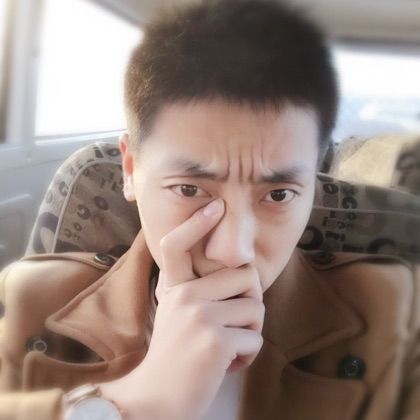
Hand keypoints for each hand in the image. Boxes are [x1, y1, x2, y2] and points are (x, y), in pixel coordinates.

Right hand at [99, 199, 264, 419]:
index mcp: (174, 288)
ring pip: (256, 309)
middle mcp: (184, 295)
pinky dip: (248, 355)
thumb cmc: (174, 355)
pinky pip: (255, 338)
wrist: (157, 399)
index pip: (176, 246)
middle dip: (250, 303)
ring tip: (227, 347)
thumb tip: (237, 272)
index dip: (195, 224)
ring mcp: (200, 316)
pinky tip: (226, 364)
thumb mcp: (176, 313)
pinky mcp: (215, 340)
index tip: (215, 207)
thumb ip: (195, 289)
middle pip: (245, 277)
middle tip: (234, 325)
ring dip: (250, 333)